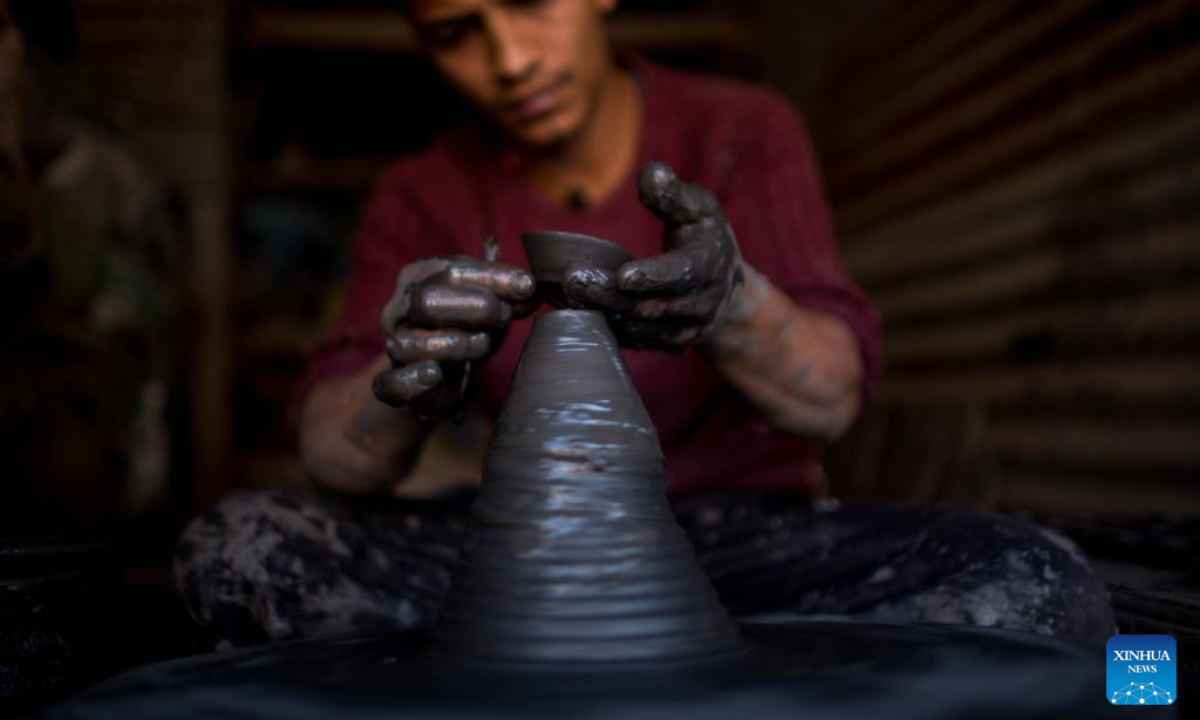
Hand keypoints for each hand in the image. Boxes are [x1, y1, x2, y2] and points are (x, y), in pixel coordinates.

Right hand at [373, 256, 535, 416]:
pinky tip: (434, 374)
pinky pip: (388, 382)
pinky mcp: (391, 383)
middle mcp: (400, 309)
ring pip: (408, 342)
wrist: (442, 376)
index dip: (491, 277)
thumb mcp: (491, 304)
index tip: (525, 285)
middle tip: (503, 315)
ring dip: (453, 344)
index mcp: (420, 277)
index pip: (451, 269)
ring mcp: (394, 346)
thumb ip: (509, 294)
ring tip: (482, 343)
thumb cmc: (466, 327)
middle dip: (472, 307)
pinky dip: (411, 380)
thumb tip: (528, 286)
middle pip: (425, 301)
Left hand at [561, 162, 763, 348]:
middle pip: (650, 306)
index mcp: (708, 265)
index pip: (681, 274)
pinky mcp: (664, 344)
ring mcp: (682, 330)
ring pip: (638, 328)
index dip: (653, 276)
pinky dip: (605, 327)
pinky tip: (576, 310)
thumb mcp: (700, 209)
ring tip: (567, 295)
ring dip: (602, 313)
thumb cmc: (705, 238)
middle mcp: (698, 305)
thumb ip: (673, 194)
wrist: (728, 293)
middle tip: (573, 282)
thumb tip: (651, 172)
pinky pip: (633, 340)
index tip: (623, 275)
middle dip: (610, 295)